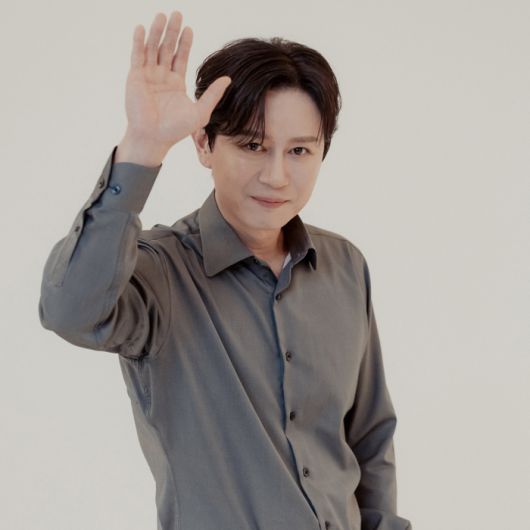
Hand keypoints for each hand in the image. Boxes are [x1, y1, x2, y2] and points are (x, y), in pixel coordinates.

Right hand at [117, 11, 230, 163]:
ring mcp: (148, 76)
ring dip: (157, 32)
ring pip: (152, 48)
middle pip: (167, 48)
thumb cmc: (176, 130)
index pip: (181, 57)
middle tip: (177, 14)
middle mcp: (162, 77)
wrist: (154, 138)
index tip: (189, 29)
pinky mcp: (135, 78)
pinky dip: (139, 42)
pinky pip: (137, 56)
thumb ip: (213, 94)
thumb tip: (228, 79)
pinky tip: (142, 28)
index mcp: (176, 84)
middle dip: (172, 32)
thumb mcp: (200, 112)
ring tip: (162, 16)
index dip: (185, 43)